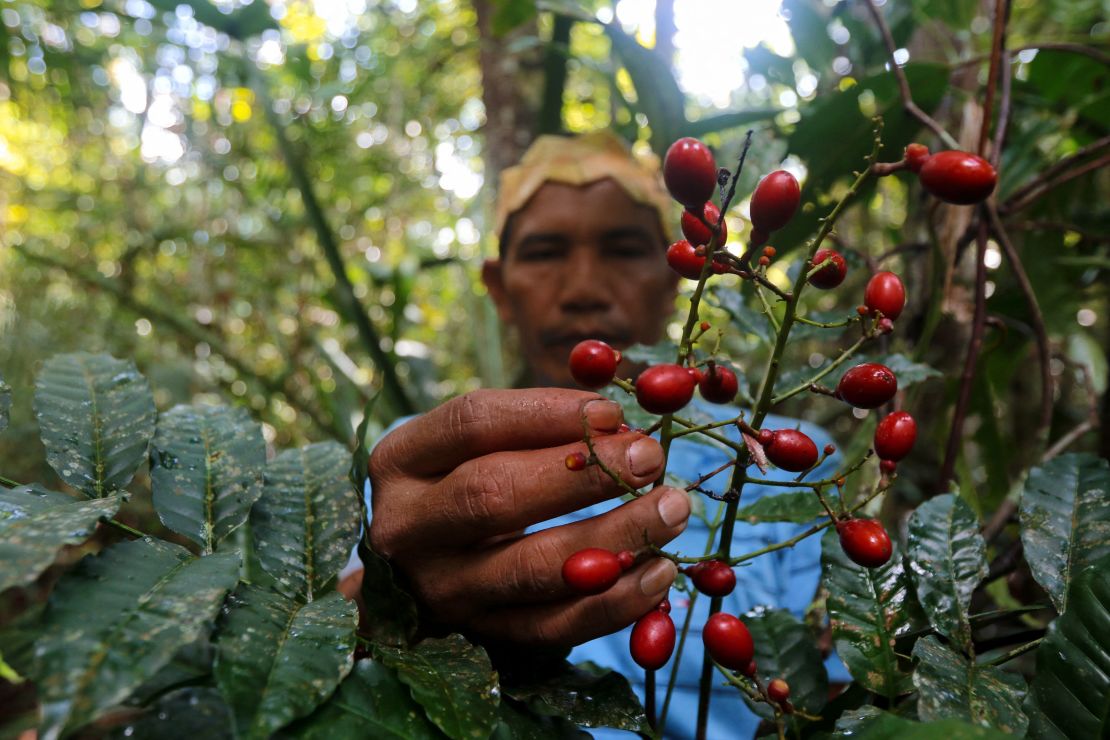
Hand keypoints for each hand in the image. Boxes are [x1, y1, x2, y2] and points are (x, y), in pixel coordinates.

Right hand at [367, 388, 689, 646]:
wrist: (412, 578)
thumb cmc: (459, 484)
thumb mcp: (471, 447)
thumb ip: (532, 428)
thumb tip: (619, 420)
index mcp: (401, 461)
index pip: (472, 423)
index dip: (547, 411)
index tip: (612, 410)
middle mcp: (407, 527)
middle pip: (495, 494)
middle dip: (583, 473)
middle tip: (650, 456)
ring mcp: (441, 590)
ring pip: (532, 567)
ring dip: (614, 537)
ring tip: (672, 509)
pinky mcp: (479, 637)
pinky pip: (553, 627)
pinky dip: (613, 604)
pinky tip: (659, 573)